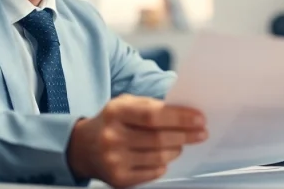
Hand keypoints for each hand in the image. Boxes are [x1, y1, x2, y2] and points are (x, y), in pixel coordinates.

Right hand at [66, 94, 207, 187]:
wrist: (83, 147)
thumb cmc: (111, 122)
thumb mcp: (124, 104)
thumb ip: (150, 106)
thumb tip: (184, 113)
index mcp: (115, 112)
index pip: (153, 115)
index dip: (180, 117)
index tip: (200, 119)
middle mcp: (112, 137)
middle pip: (159, 138)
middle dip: (185, 135)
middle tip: (201, 133)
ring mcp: (114, 160)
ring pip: (159, 157)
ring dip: (176, 150)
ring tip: (180, 144)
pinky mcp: (118, 179)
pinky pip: (152, 172)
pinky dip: (163, 165)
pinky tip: (165, 158)